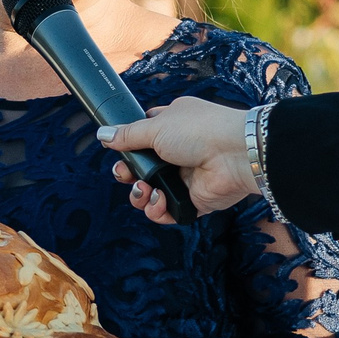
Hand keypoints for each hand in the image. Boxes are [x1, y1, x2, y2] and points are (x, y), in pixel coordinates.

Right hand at [96, 99, 256, 223]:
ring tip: (144, 190)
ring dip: (140, 195)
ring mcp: (185, 177)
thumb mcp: (156, 126)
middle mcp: (177, 152)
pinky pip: (167, 211)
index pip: (142, 137)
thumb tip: (103, 135)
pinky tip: (160, 201)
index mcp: (171, 126)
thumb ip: (127, 135)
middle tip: (126, 174)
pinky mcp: (193, 200)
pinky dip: (158, 210)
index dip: (128, 147)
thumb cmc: (200, 131)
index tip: (118, 151)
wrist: (235, 154)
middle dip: (128, 174)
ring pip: (151, 193)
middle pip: (142, 169)